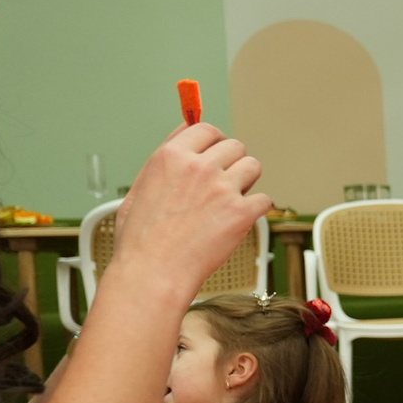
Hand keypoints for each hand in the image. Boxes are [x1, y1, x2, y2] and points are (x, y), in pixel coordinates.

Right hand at [109, 122, 271, 300]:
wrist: (153, 274)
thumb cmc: (142, 241)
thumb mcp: (138, 189)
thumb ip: (164, 160)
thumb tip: (183, 133)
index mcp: (170, 157)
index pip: (205, 129)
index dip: (214, 141)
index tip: (216, 152)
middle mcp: (198, 168)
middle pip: (235, 146)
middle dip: (232, 163)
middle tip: (224, 183)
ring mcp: (222, 189)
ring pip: (254, 166)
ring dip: (247, 182)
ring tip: (232, 200)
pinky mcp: (241, 212)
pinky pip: (264, 200)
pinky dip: (257, 210)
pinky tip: (241, 220)